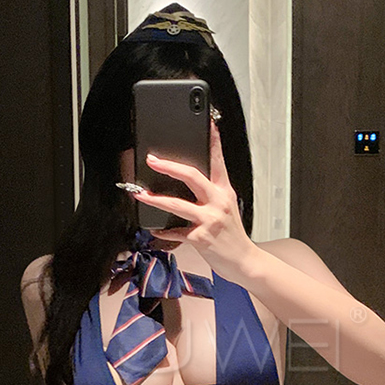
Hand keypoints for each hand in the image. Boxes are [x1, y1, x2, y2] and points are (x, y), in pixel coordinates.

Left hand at [129, 119, 256, 283]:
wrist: (244, 261)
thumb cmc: (233, 235)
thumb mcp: (227, 208)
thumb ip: (211, 195)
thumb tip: (187, 184)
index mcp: (224, 191)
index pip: (217, 160)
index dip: (213, 140)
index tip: (208, 123)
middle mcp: (218, 202)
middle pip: (192, 176)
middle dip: (169, 166)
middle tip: (152, 160)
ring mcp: (209, 220)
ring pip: (178, 204)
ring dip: (155, 199)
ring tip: (140, 194)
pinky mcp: (200, 238)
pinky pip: (176, 231)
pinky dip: (164, 231)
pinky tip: (155, 230)